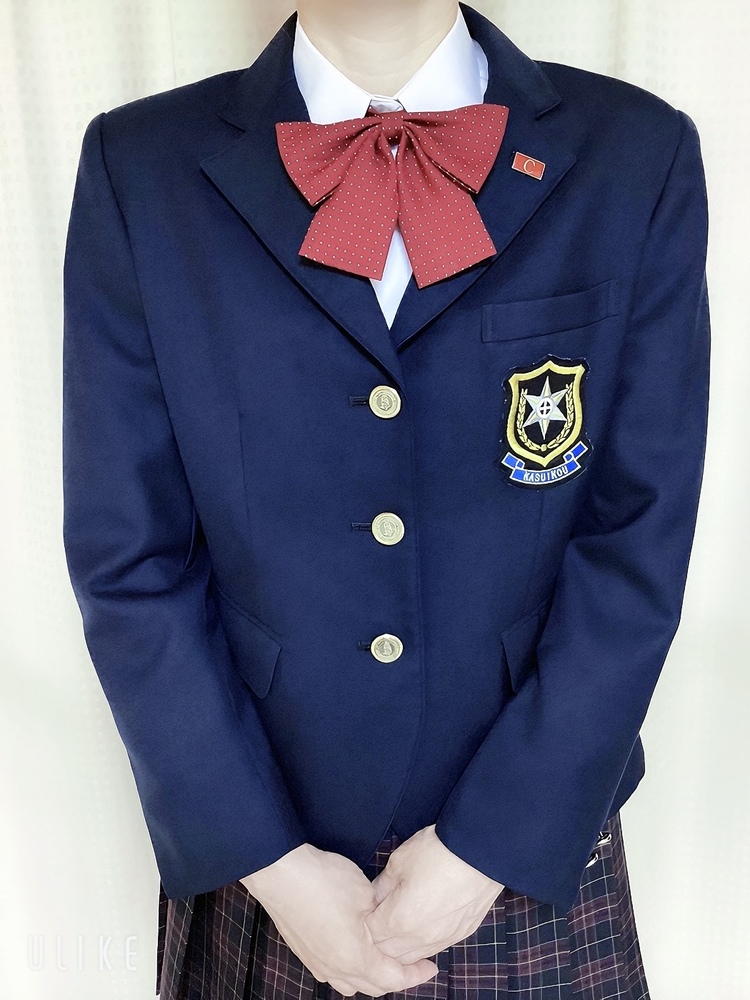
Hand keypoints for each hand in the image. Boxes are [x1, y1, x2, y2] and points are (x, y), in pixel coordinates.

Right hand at [240, 843, 438, 996]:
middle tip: (413, 962)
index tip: (431, 967)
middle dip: (396, 977)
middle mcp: (336, 970)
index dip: (415, 975)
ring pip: (351, 982)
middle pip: (373, 986)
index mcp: (355, 959)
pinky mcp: (305, 953)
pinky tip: (355, 949)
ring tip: (385, 957)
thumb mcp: (365, 895)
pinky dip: (351, 968)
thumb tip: (387, 923)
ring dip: (372, 975)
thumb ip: (381, 917)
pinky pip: (334, 972)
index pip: (393, 979)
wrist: (282, 874)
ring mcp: (317, 964)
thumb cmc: (325, 882)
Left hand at [364, 824, 504, 963]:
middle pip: (388, 953)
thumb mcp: (399, 862)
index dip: (362, 922)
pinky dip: (420, 944)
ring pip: (411, 956)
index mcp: (399, 920)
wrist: (480, 852)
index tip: (363, 908)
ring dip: (399, 945)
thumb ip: (381, 886)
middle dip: (377, 938)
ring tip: (396, 923)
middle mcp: (419, 938)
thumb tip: (372, 898)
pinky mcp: (459, 934)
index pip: (369, 936)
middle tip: (376, 915)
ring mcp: (441, 939)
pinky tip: (418, 927)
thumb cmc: (438, 852)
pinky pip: (432, 949)